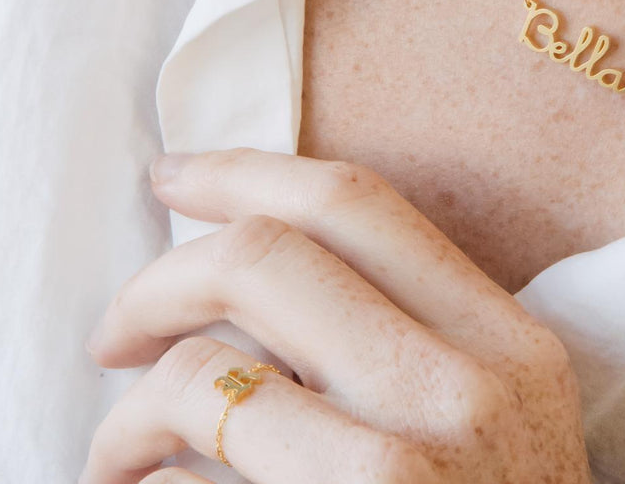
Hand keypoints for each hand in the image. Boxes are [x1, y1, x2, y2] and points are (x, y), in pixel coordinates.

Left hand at [81, 147, 591, 483]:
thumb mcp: (488, 421)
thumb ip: (403, 337)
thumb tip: (244, 270)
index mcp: (506, 340)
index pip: (356, 203)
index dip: (245, 170)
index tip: (173, 173)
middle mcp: (468, 387)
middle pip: (266, 256)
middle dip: (161, 279)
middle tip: (119, 330)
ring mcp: (407, 470)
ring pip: (205, 371)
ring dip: (133, 405)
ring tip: (118, 448)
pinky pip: (189, 474)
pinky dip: (138, 471)